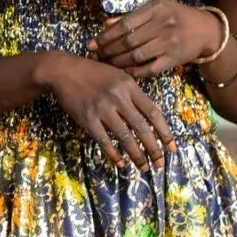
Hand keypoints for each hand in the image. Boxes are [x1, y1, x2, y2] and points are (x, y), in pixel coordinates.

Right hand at [40, 53, 174, 169]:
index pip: (153, 112)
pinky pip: (104, 140)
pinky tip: (121, 163)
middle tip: (159, 164)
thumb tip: (150, 117)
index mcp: (130, 86)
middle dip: (153, 148)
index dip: (165, 132)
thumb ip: (133, 94)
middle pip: (142, 127)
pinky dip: (114, 154)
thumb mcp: (118, 76)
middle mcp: (119, 97)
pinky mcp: (87, 118)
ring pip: (125, 137)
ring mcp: (103, 109)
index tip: (172, 147)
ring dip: (136, 155)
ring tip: (143, 167)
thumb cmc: (93, 72)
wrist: (63, 70)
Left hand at [88, 0, 222, 78]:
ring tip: (106, 65)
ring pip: (136, 55)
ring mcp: (169, 43)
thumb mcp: (156, 9)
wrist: (206, 30)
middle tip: (96, 57)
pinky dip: (134, 72)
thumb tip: (105, 24)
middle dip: (108, 50)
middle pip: (128, 41)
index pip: (124, 24)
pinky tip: (123, 72)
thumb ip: (131, 17)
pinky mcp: (174, 59)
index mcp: (155, 9)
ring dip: (117, 62)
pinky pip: (150, 69)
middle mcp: (162, 25)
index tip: (92, 44)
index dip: (106, 36)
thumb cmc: (177, 17)